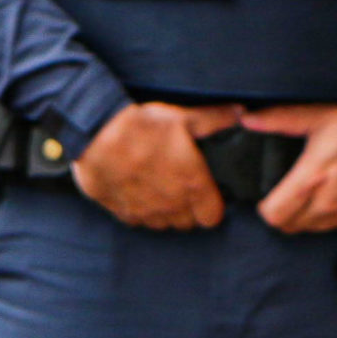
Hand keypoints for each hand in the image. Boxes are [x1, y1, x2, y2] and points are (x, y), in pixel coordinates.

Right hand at [72, 101, 241, 230]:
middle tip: (179, 186)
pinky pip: (133, 218)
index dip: (211, 205)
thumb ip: (215, 119)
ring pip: (160, 223)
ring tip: (156, 188)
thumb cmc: (141, 126)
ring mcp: (143, 210)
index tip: (205, 192)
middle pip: (186, 223)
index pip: (212, 216)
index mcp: (191, 185)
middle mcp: (169, 204)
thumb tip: (241, 113)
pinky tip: (132, 189)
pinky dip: (136, 209)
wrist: (95, 133)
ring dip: (162, 211)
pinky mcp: (118, 209)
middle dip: (187, 209)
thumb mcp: (183, 117)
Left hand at [246, 103, 336, 233]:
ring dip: (305, 216)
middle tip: (285, 194)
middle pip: (289, 226)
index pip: (274, 216)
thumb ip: (278, 120)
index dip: (265, 208)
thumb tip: (248, 119)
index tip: (267, 196)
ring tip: (309, 193)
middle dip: (282, 213)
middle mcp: (329, 203)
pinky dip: (329, 216)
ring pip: (312, 228)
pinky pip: (336, 226)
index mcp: (312, 180)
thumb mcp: (318, 117)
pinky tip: (332, 195)